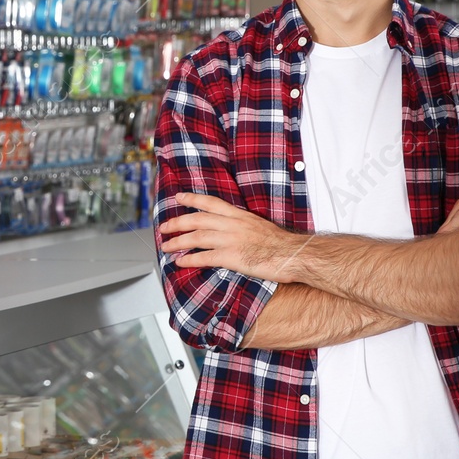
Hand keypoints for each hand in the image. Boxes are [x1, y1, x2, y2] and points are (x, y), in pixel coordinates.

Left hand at [157, 193, 304, 282]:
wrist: (294, 254)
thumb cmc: (282, 244)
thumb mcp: (260, 227)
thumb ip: (243, 226)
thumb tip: (231, 231)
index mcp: (240, 215)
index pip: (211, 202)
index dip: (192, 199)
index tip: (178, 197)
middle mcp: (233, 224)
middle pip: (197, 219)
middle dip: (177, 222)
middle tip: (164, 227)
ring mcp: (232, 240)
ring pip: (197, 237)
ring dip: (178, 242)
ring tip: (166, 246)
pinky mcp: (233, 257)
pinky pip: (205, 257)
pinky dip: (190, 259)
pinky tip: (180, 262)